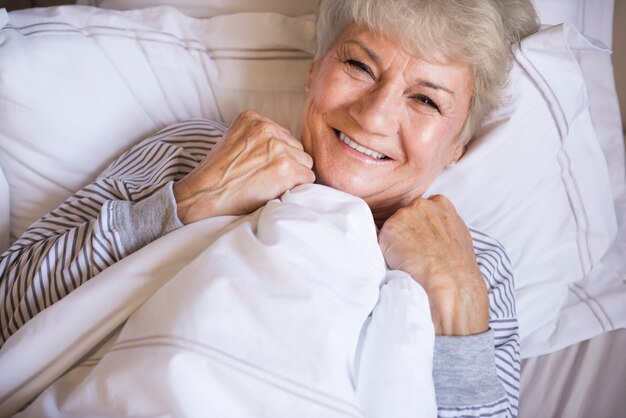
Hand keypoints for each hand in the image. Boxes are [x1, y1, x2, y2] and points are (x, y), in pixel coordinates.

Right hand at [173, 110, 314, 223]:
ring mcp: (278, 147)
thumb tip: (287, 148)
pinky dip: (297, 188)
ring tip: (271, 185)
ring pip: (305, 162)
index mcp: (253, 118)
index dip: (277, 155)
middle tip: (267, 178)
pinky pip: (308, 178)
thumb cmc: (217, 174)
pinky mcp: (286, 168)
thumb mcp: (234, 140)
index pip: (283, 136)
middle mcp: (267, 127)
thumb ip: (258, 138)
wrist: (205, 193)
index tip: (262, 166)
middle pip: (296, 148)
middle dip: (287, 164)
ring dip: (293, 176)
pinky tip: (278, 191)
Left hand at [378, 195, 488, 335]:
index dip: (420, 227)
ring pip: (392, 228)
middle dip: (406, 232)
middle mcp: (421, 204)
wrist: (451, 282)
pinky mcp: (390, 228)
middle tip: (417, 253)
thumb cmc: (457, 266)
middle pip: (404, 216)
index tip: (424, 242)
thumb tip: (432, 230)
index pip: (421, 209)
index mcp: (440, 203)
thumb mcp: (458, 235)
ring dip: (396, 242)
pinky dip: (388, 252)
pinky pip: (381, 240)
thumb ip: (442, 225)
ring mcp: (405, 214)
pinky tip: (403, 261)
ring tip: (412, 259)